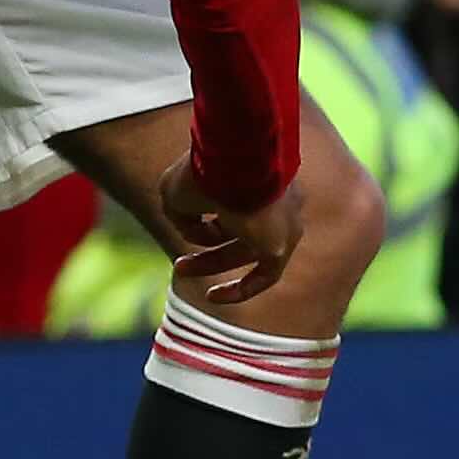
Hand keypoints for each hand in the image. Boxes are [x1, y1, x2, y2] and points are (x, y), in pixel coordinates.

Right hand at [152, 160, 302, 307]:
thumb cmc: (205, 171)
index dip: (206, 221)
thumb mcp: (176, 189)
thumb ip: (180, 210)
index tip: (186, 229)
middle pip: (240, 229)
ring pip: (248, 250)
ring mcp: (282, 221)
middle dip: (207, 245)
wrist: (235, 161)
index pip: (233, 201)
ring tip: (181, 268)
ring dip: (214, 263)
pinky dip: (243, 288)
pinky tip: (214, 297)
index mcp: (251, 176)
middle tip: (179, 263)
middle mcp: (272, 197)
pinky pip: (267, 274)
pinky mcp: (282, 243)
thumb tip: (189, 228)